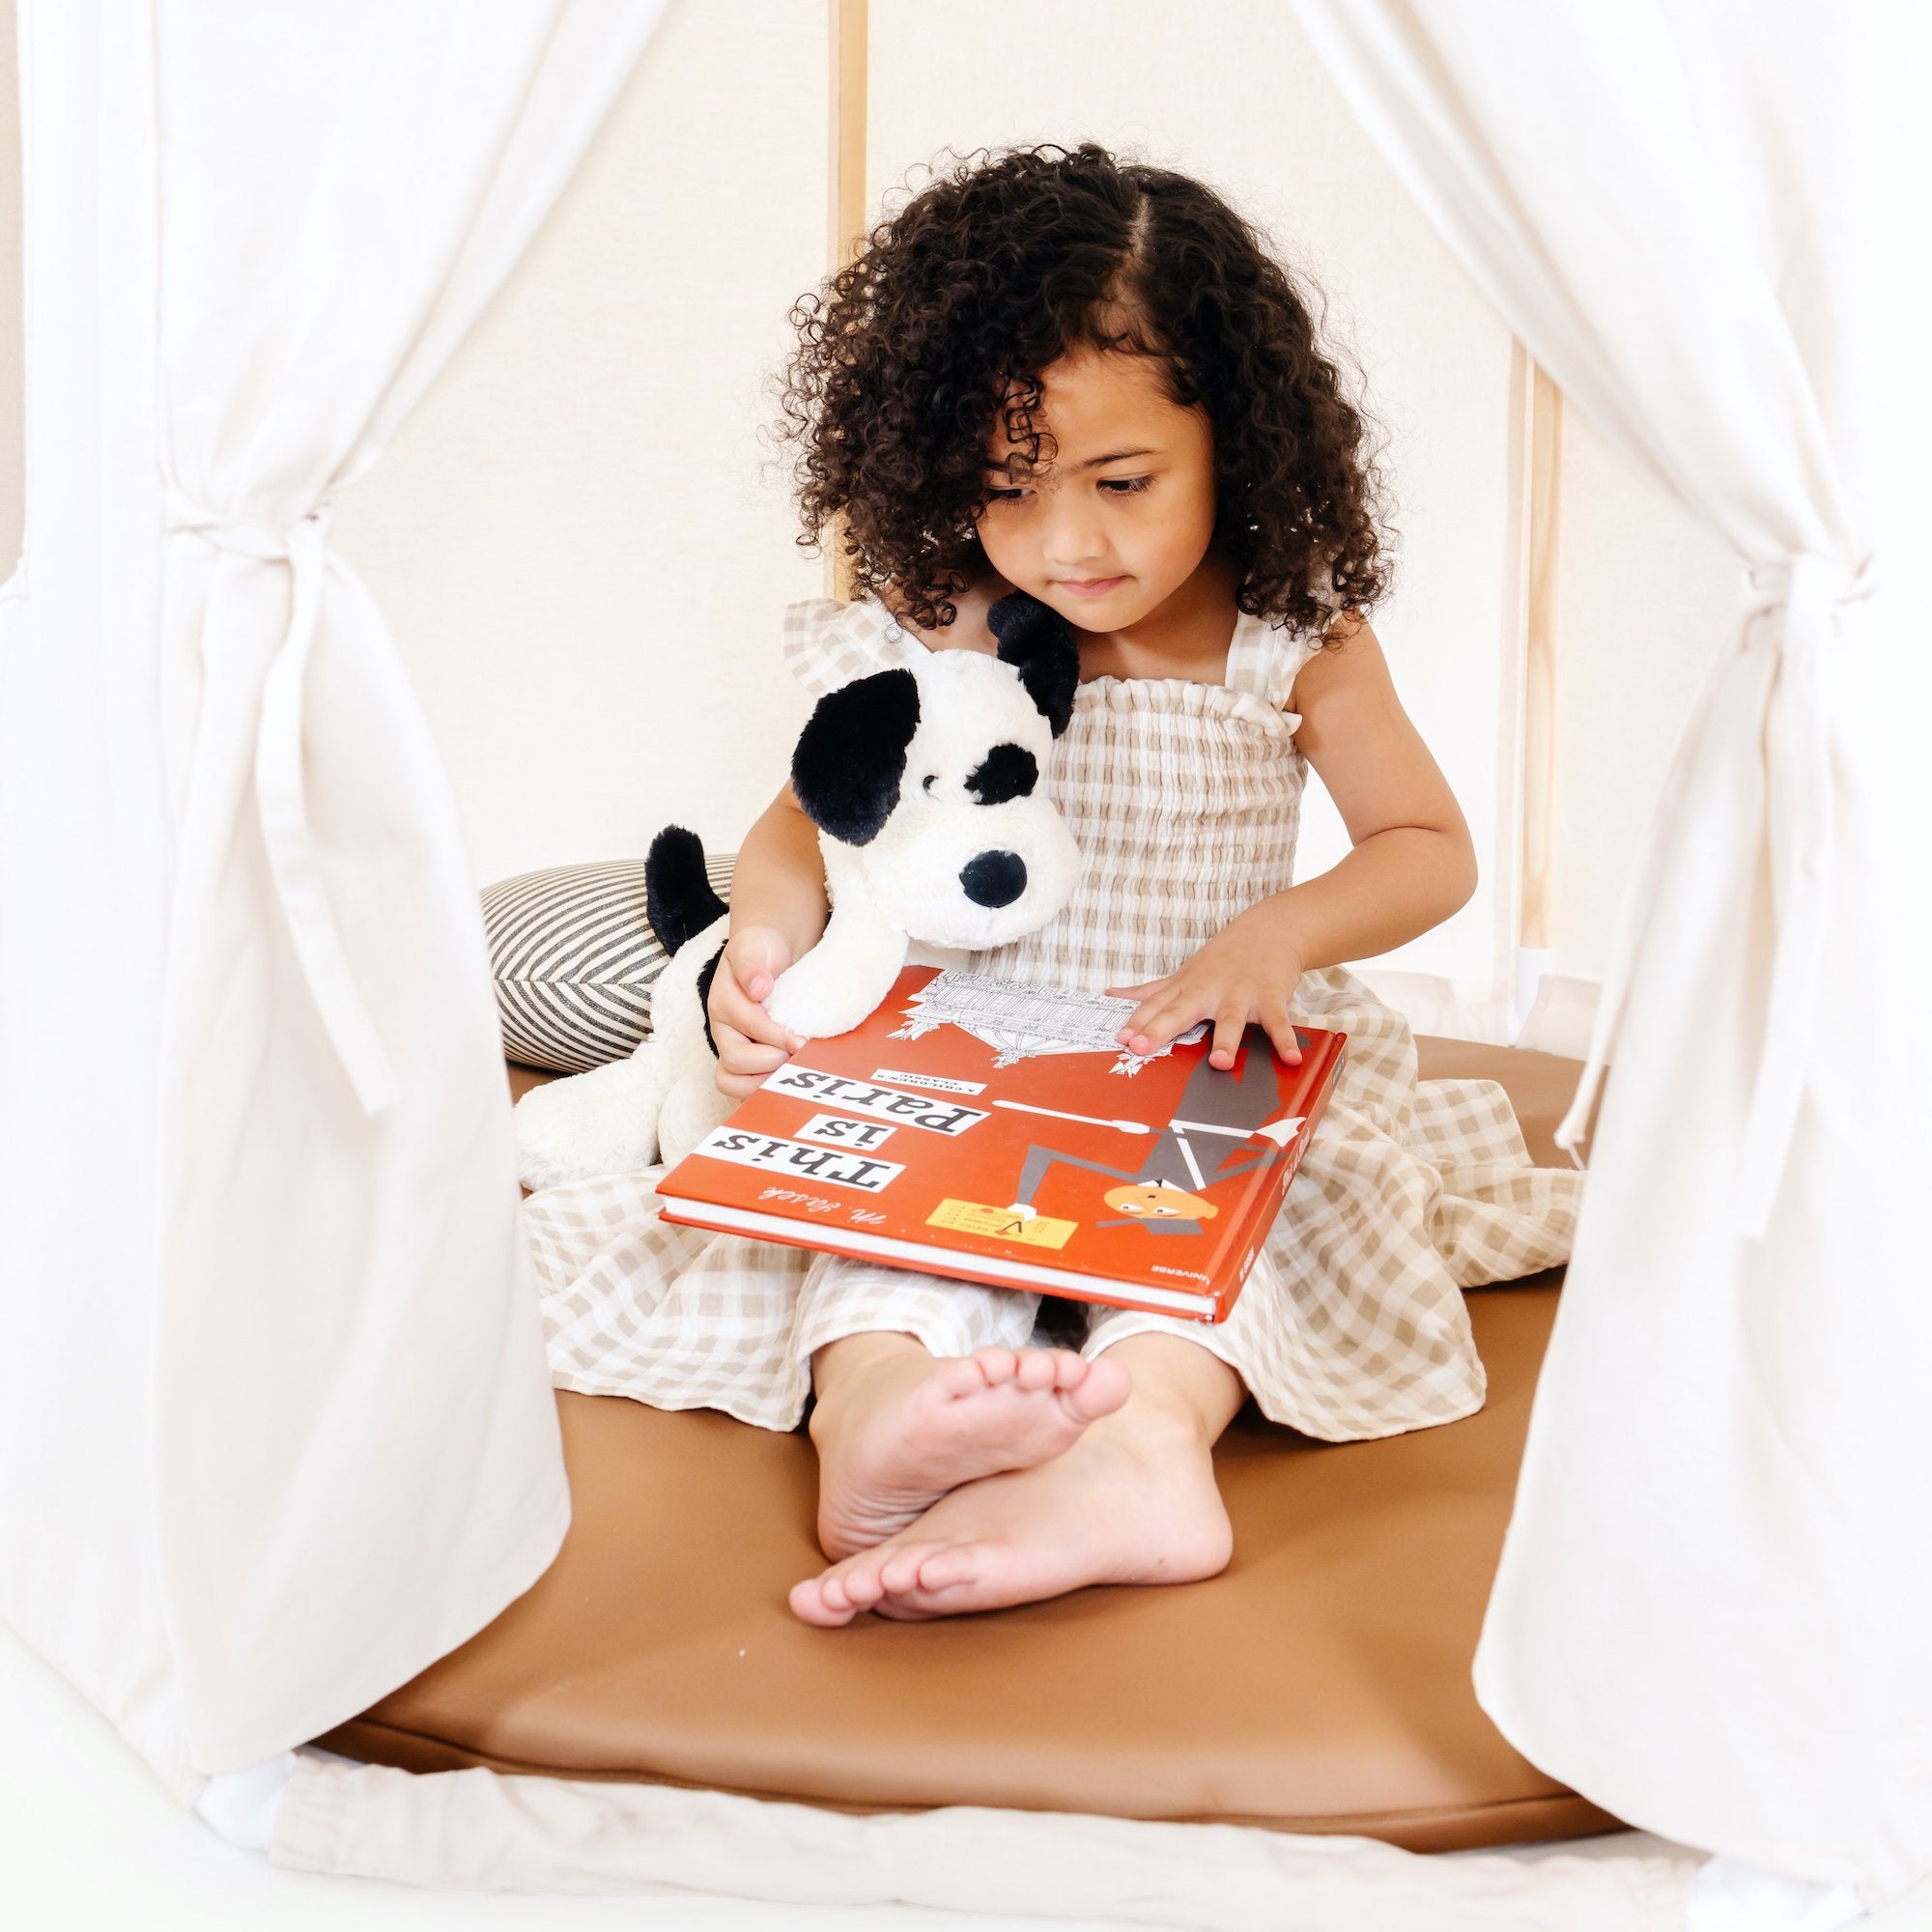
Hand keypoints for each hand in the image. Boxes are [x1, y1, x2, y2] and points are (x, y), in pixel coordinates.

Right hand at [707, 924, 806, 1099]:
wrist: (767, 959)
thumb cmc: (762, 954)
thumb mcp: (754, 946)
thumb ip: (753, 963)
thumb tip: (759, 988)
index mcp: (724, 1002)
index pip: (747, 1025)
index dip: (776, 1036)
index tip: (802, 1041)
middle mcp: (724, 1031)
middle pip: (734, 1061)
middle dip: (771, 1062)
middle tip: (800, 1058)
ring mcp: (731, 1051)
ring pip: (730, 1084)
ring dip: (763, 1085)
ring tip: (791, 1076)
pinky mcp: (742, 1067)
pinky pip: (740, 1093)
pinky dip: (759, 1098)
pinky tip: (783, 1094)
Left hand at [1107, 911, 1303, 1070]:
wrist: (1270, 930)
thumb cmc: (1222, 959)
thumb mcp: (1183, 974)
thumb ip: (1150, 990)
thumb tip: (1110, 995)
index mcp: (1186, 988)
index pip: (1155, 1006)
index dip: (1137, 1022)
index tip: (1120, 1040)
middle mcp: (1210, 991)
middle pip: (1181, 1012)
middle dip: (1160, 1029)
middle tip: (1140, 1048)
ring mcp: (1241, 994)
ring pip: (1231, 1019)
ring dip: (1227, 1040)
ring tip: (1220, 1063)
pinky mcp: (1271, 998)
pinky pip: (1278, 1023)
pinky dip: (1285, 1040)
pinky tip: (1290, 1059)